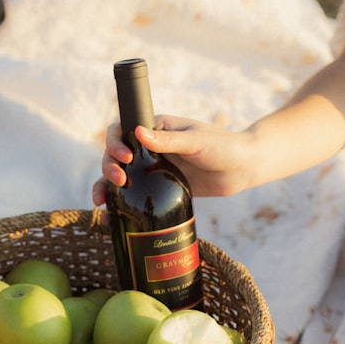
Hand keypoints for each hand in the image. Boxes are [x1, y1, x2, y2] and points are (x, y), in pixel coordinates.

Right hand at [91, 114, 255, 207]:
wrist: (242, 169)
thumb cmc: (222, 147)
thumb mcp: (196, 142)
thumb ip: (168, 140)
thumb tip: (139, 133)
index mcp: (154, 128)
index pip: (122, 130)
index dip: (115, 142)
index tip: (125, 157)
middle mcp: (148, 147)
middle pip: (115, 155)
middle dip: (109, 167)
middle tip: (119, 180)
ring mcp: (151, 169)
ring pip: (119, 176)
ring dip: (105, 187)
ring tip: (102, 202)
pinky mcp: (158, 188)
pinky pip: (133, 194)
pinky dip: (119, 203)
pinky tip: (110, 215)